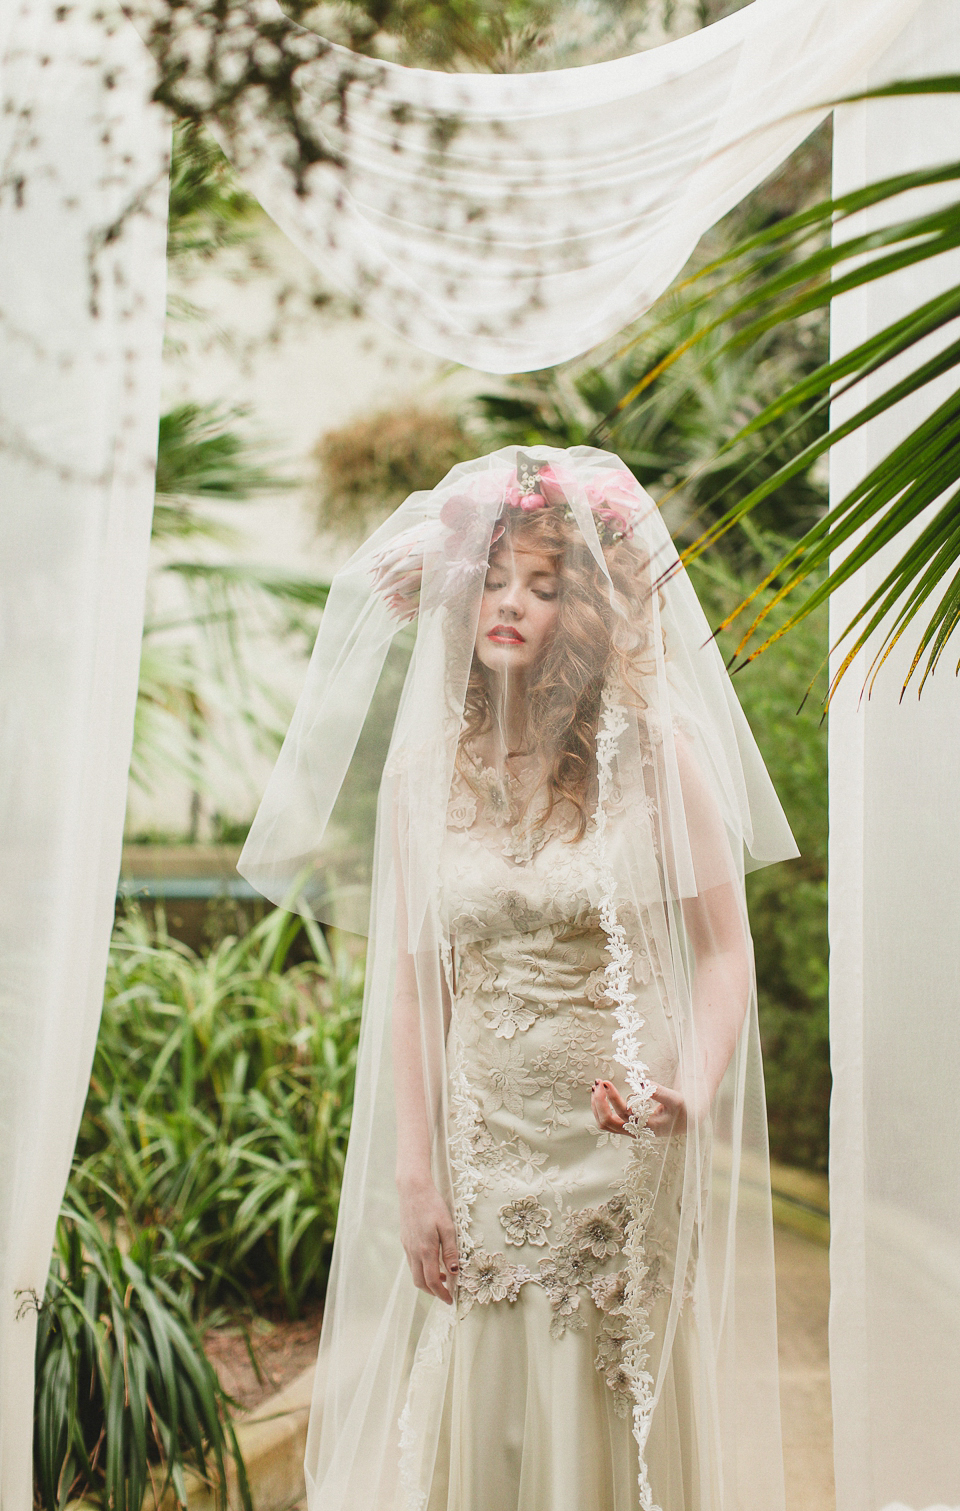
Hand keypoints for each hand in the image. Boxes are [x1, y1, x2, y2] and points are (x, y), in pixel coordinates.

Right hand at [398, 1178, 459, 1304]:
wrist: (413, 1190)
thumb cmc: (433, 1205)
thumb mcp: (447, 1226)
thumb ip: (451, 1251)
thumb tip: (454, 1272)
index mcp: (425, 1250)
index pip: (432, 1281)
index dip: (441, 1294)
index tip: (450, 1300)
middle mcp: (413, 1252)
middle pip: (420, 1282)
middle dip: (433, 1292)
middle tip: (446, 1294)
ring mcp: (407, 1246)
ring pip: (414, 1273)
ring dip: (426, 1281)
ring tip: (442, 1277)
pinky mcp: (405, 1241)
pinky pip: (411, 1262)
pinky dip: (421, 1269)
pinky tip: (431, 1261)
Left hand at [590, 1079, 686, 1137]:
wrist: (685, 1120)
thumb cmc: (681, 1110)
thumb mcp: (675, 1099)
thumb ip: (659, 1092)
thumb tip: (641, 1084)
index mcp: (646, 1127)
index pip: (623, 1113)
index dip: (612, 1098)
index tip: (606, 1082)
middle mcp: (635, 1131)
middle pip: (607, 1122)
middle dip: (599, 1102)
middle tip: (598, 1083)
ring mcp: (629, 1130)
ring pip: (605, 1123)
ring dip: (597, 1106)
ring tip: (596, 1087)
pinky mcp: (627, 1126)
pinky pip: (608, 1121)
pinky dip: (600, 1108)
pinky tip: (600, 1095)